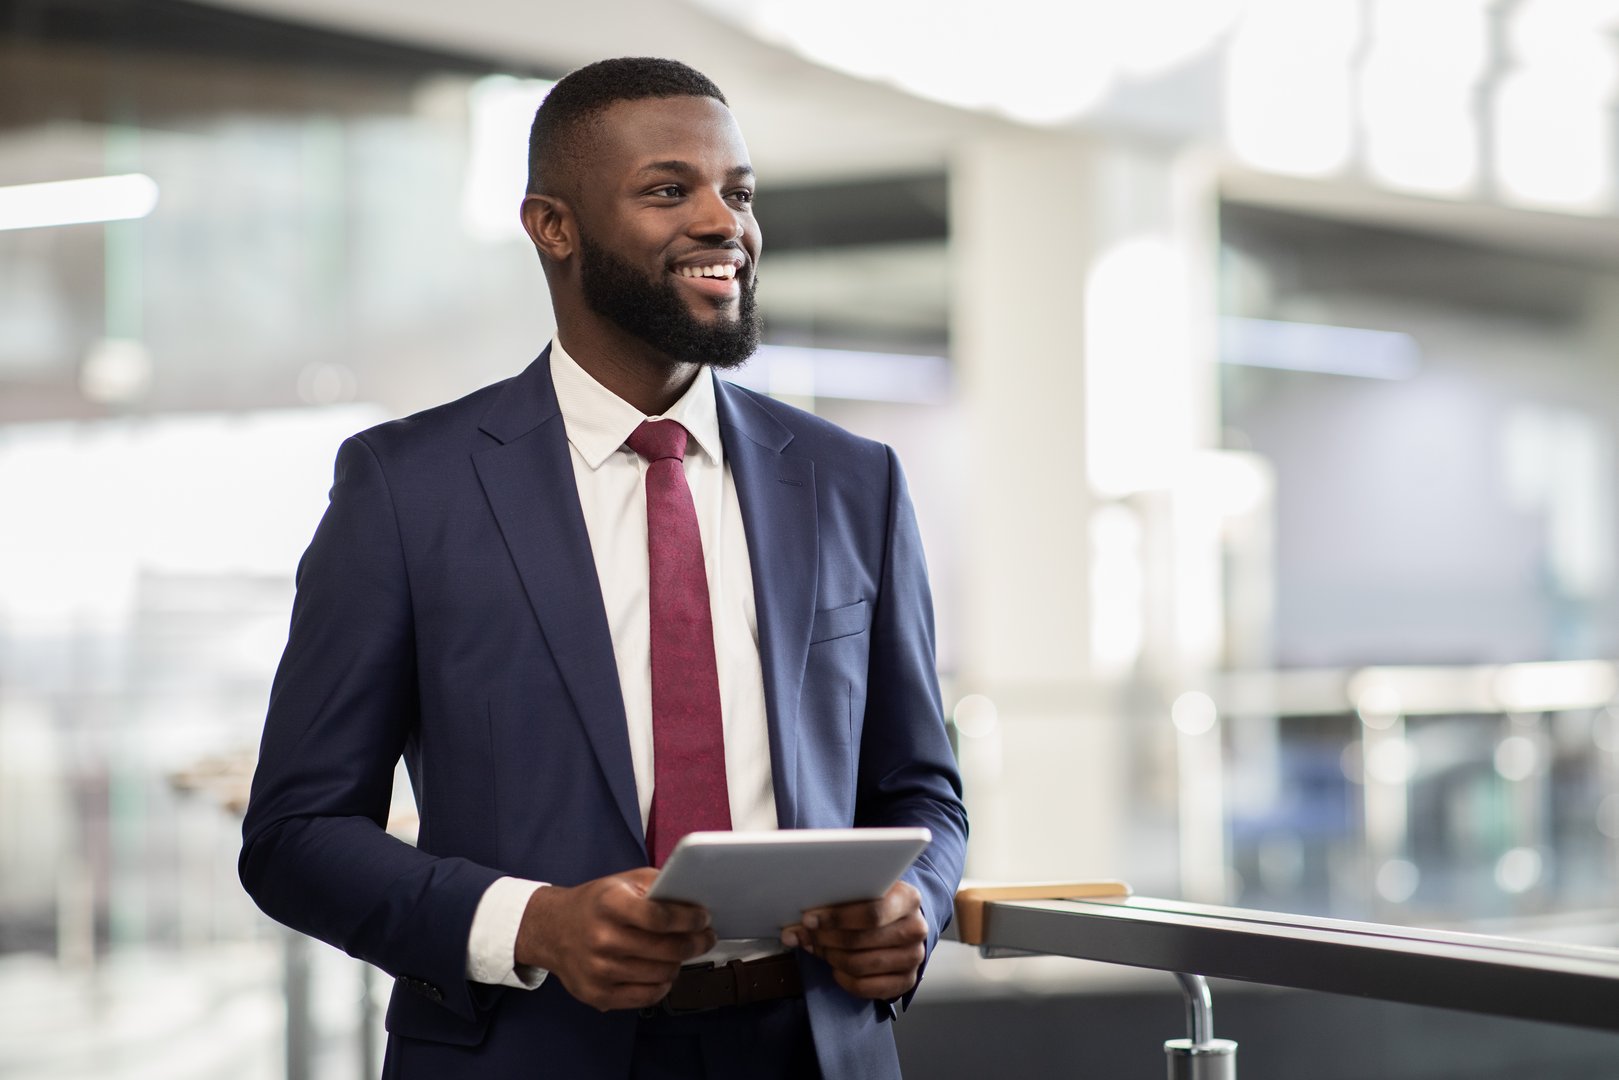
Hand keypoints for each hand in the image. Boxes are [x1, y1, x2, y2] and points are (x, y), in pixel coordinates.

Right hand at [515, 867, 715, 1011]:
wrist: (552, 930)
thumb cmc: (595, 904)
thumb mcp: (622, 881)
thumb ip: (658, 884)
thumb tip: (694, 899)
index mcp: (609, 905)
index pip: (660, 917)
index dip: (689, 919)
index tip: (703, 918)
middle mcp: (602, 939)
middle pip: (666, 949)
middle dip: (696, 943)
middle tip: (705, 937)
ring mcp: (599, 971)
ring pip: (662, 974)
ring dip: (679, 963)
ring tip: (681, 951)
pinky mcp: (599, 995)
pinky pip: (647, 996)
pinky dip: (663, 984)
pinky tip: (663, 970)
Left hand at [781, 880, 925, 1000]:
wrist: (903, 924)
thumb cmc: (876, 905)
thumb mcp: (864, 892)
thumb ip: (836, 900)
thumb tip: (796, 925)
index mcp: (908, 899)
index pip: (872, 913)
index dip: (836, 918)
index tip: (809, 919)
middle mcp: (916, 929)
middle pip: (861, 940)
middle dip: (826, 938)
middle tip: (806, 934)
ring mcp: (913, 958)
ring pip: (860, 964)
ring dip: (831, 957)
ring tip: (818, 947)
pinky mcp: (906, 981)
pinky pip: (865, 987)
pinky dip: (843, 979)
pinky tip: (835, 968)